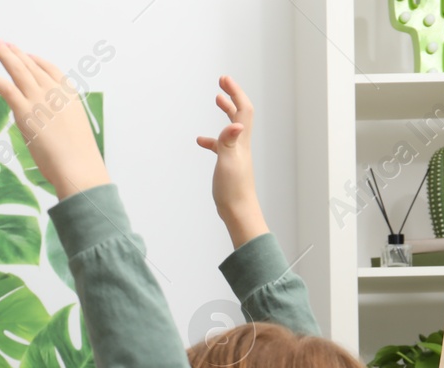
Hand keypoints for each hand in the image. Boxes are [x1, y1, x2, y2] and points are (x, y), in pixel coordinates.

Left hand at [0, 39, 109, 199]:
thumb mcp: (75, 131)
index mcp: (69, 95)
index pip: (51, 69)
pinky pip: (7, 89)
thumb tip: (49, 128)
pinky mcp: (25, 112)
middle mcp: (54, 92)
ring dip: (5, 55)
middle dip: (16, 52)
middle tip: (4, 43)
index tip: (27, 55)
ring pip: (19, 70)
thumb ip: (60, 122)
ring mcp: (39, 100)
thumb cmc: (78, 157)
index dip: (37, 61)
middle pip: (32, 66)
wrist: (78, 165)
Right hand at [197, 75, 267, 249]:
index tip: (224, 79)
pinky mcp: (229, 165)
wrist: (238, 211)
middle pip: (240, 113)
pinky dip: (212, 140)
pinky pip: (221, 146)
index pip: (243, 109)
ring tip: (217, 100)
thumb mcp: (228, 162)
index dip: (235, 92)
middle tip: (222, 83)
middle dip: (232, 96)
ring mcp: (236, 154)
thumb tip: (236, 123)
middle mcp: (241, 145)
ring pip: (232, 127)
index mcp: (241, 141)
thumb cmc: (233, 189)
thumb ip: (229, 141)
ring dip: (226, 112)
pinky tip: (201, 141)